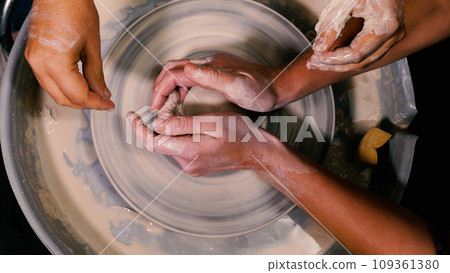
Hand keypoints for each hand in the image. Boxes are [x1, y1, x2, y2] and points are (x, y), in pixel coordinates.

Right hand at [25, 0, 114, 109]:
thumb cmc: (74, 9)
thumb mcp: (92, 46)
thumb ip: (97, 74)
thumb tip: (102, 92)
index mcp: (55, 63)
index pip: (78, 95)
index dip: (96, 104)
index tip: (108, 105)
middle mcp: (40, 64)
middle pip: (64, 98)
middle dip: (85, 103)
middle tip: (103, 102)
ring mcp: (34, 60)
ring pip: (55, 92)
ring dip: (75, 97)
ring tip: (94, 94)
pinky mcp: (34, 56)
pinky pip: (49, 81)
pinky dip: (65, 86)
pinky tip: (80, 84)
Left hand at [127, 111, 279, 176]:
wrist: (258, 151)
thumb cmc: (239, 133)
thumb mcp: (212, 122)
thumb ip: (182, 124)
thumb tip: (157, 124)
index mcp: (189, 152)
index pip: (152, 142)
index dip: (138, 128)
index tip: (132, 115)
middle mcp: (187, 164)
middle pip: (159, 142)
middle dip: (157, 121)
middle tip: (168, 102)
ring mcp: (191, 166)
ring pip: (168, 143)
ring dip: (168, 126)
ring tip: (179, 106)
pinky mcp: (196, 164)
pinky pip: (178, 147)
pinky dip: (177, 133)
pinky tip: (186, 120)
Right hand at [150, 53, 283, 112]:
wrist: (277, 87)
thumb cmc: (260, 89)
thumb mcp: (236, 85)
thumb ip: (212, 77)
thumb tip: (187, 69)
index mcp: (209, 66)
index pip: (174, 74)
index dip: (161, 90)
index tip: (155, 107)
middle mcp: (208, 64)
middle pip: (173, 70)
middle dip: (160, 87)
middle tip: (155, 107)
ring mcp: (212, 68)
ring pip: (180, 74)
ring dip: (169, 88)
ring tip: (165, 106)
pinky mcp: (217, 75)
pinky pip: (191, 79)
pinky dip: (181, 89)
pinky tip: (183, 101)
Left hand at [308, 0, 405, 71]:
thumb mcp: (345, 1)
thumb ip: (331, 25)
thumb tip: (319, 48)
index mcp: (386, 25)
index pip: (356, 54)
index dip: (333, 59)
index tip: (316, 57)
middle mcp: (393, 34)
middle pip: (360, 62)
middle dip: (333, 65)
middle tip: (313, 64)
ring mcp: (392, 36)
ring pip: (364, 60)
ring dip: (339, 63)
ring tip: (319, 62)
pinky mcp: (387, 35)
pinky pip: (367, 53)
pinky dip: (348, 56)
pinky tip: (332, 55)